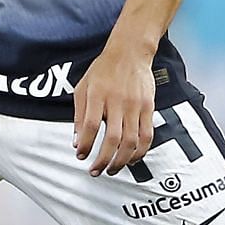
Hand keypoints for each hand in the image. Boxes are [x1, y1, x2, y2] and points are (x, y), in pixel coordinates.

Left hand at [72, 40, 156, 176]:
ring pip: (131, 141)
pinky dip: (139, 151)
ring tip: (112, 169)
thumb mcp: (82, 87)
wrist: (130, 53)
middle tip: (96, 171)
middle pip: (112, 138)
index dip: (85, 144)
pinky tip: (131, 159)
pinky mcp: (149, 108)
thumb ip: (78, 114)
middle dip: (103, 160)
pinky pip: (147, 135)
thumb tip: (76, 140)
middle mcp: (117, 101)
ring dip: (121, 160)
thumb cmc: (103, 70)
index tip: (81, 156)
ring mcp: (135, 105)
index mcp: (97, 95)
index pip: (91, 125)